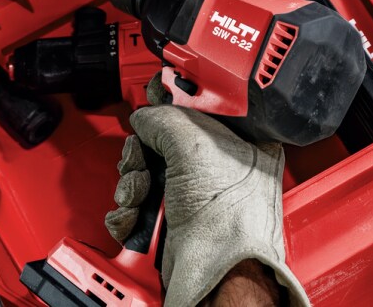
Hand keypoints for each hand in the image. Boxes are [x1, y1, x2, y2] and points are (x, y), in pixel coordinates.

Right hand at [105, 80, 310, 306]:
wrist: (217, 274)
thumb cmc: (228, 218)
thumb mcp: (193, 145)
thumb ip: (164, 117)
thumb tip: (146, 115)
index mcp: (242, 144)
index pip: (201, 109)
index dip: (173, 102)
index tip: (154, 96)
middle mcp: (221, 170)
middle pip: (165, 142)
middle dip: (142, 152)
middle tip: (141, 159)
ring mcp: (196, 199)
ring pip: (147, 174)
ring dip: (133, 183)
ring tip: (139, 194)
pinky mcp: (175, 224)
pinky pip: (141, 205)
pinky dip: (130, 210)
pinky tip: (134, 214)